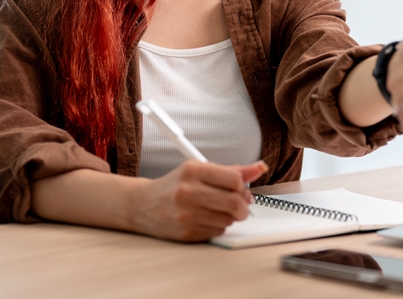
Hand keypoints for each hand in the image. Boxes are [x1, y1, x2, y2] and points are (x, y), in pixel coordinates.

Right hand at [128, 160, 266, 240]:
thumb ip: (231, 170)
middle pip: (234, 203)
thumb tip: (259, 168)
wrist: (142, 205)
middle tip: (239, 204)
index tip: (241, 188)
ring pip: (228, 219)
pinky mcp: (186, 233)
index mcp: (193, 171)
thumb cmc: (174, 185)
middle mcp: (188, 192)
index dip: (243, 185)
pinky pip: (217, 231)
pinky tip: (206, 218)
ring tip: (217, 209)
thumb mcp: (199, 169)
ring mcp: (186, 215)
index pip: (234, 179)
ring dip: (230, 216)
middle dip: (242, 205)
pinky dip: (218, 226)